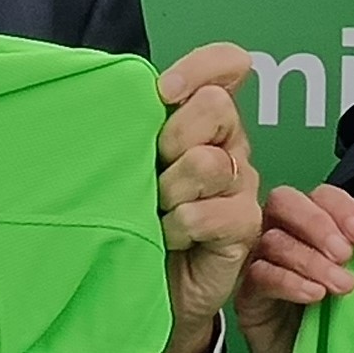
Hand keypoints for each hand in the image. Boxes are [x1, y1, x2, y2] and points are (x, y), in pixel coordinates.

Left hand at [152, 43, 265, 352]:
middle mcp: (229, 146)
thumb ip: (135, 125)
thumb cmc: (134, 218)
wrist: (149, 286)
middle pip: (217, 106)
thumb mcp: (130, 162)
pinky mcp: (244, 226)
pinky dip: (178, 226)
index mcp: (203, 121)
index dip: (202, 67)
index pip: (227, 66)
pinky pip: (208, 213)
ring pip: (208, 162)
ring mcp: (241, 186)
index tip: (164, 92)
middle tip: (153, 168)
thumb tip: (109, 92)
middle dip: (174, 135)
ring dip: (169, 189)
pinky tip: (167, 237)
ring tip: (156, 210)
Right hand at [237, 179, 353, 352]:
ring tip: (341, 285)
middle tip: (346, 254)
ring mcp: (258, 261)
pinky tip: (314, 295)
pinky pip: (260, 276)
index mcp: (310, 222)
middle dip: (318, 224)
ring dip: (312, 260)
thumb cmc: (335, 317)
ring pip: (275, 241)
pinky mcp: (247, 294)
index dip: (341, 207)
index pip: (320, 195)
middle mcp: (280, 232)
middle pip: (285, 202)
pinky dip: (290, 282)